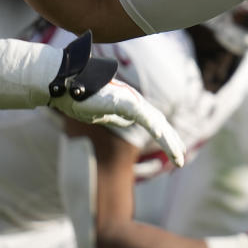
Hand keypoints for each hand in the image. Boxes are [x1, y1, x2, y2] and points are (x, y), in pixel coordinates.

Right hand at [51, 79, 185, 167]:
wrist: (66, 86)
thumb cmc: (81, 98)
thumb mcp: (103, 113)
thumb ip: (118, 117)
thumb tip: (130, 122)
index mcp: (131, 106)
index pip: (155, 123)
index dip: (167, 137)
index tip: (176, 152)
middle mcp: (134, 101)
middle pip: (160, 123)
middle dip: (172, 143)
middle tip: (181, 161)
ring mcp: (129, 100)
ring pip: (155, 121)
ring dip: (168, 140)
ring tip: (178, 156)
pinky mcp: (122, 100)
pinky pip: (141, 114)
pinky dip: (152, 124)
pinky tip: (161, 135)